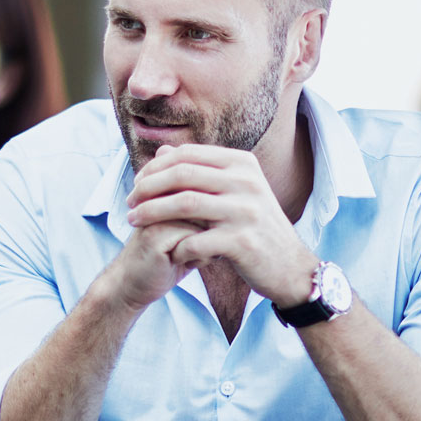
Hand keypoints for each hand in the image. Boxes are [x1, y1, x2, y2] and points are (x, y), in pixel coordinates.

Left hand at [124, 143, 317, 307]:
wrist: (291, 268)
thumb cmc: (254, 228)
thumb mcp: (233, 192)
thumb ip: (199, 172)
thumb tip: (161, 152)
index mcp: (242, 164)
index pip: (187, 155)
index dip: (155, 167)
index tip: (137, 183)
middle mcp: (246, 182)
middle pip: (182, 174)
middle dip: (148, 187)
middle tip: (129, 202)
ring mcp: (246, 211)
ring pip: (184, 203)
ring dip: (151, 212)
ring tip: (133, 221)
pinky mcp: (242, 241)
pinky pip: (195, 239)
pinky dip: (176, 245)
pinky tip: (167, 251)